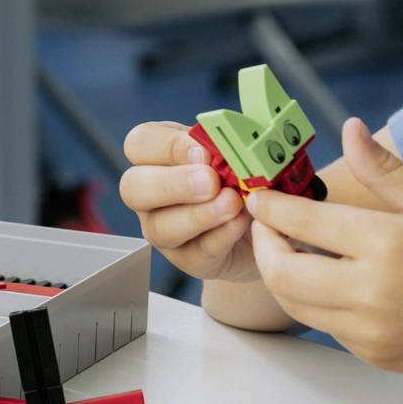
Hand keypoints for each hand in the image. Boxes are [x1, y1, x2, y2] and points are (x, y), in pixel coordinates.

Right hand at [116, 121, 258, 285]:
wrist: (268, 220)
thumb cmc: (245, 175)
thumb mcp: (236, 152)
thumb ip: (225, 146)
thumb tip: (224, 144)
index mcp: (157, 155)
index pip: (139, 144)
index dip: (167, 146)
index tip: (203, 152)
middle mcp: (150, 194)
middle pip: (134, 188)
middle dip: (173, 184)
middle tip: (210, 182)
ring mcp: (163, 230)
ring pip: (160, 227)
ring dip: (198, 215)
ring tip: (232, 204)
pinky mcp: (188, 259)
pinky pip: (195, 252)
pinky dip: (219, 236)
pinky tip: (240, 223)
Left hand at [244, 122, 402, 379]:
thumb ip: (386, 170)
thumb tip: (349, 129)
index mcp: (389, 247)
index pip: (302, 224)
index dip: (270, 208)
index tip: (258, 196)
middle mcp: (373, 296)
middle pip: (283, 275)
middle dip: (264, 248)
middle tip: (265, 226)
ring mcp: (374, 335)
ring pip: (298, 307)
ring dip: (284, 277)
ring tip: (292, 249)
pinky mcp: (380, 357)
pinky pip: (329, 326)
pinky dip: (318, 302)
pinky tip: (333, 278)